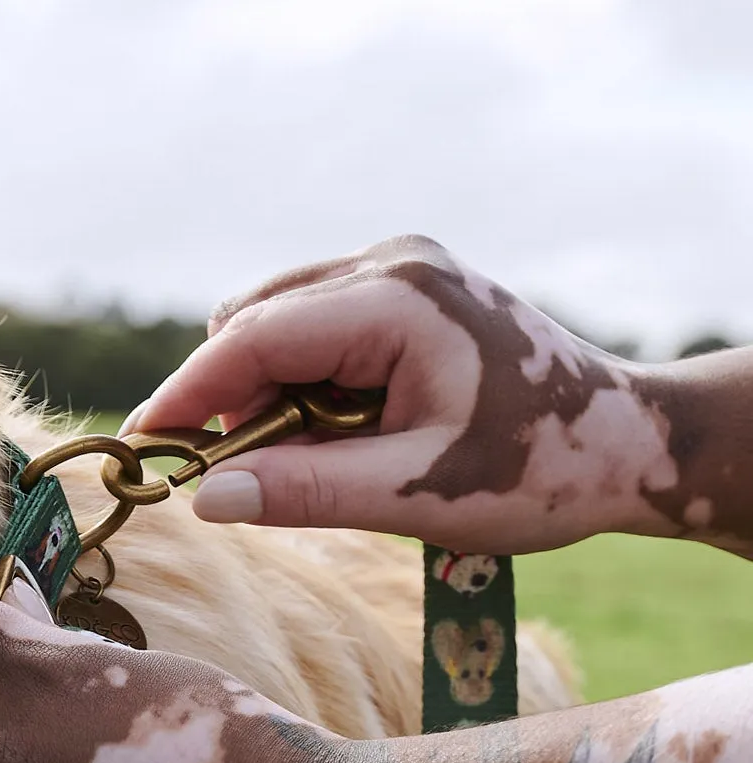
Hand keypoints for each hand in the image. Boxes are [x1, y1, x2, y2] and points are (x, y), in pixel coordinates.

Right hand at [128, 235, 691, 553]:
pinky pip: (310, 326)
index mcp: (396, 300)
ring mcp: (398, 266)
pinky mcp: (402, 286)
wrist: (626, 443)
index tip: (137, 451)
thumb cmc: (538, 471)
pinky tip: (340, 432)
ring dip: (263, 392)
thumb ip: (308, 494)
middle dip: (226, 400)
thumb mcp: (418, 497)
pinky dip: (297, 381)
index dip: (184, 397)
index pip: (251, 340)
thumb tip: (207, 501)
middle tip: (238, 483)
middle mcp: (391, 262)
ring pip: (274, 321)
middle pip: (253, 323)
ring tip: (313, 459)